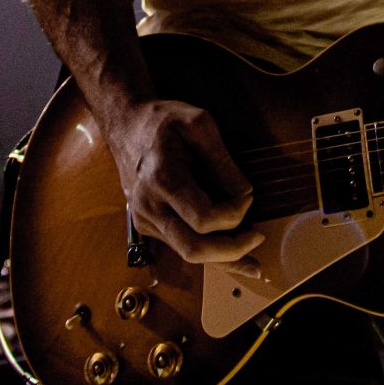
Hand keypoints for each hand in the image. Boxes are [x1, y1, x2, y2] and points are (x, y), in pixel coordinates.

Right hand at [109, 99, 268, 276]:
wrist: (125, 125)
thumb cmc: (162, 120)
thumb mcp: (198, 124)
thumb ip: (222, 159)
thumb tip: (244, 192)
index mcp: (163, 180)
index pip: (203, 218)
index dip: (234, 214)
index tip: (248, 197)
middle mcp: (150, 207)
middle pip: (194, 248)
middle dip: (232, 251)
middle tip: (258, 238)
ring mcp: (146, 219)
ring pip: (187, 253)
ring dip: (222, 260)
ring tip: (253, 264)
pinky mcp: (149, 224)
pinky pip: (181, 246)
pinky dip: (209, 254)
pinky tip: (232, 259)